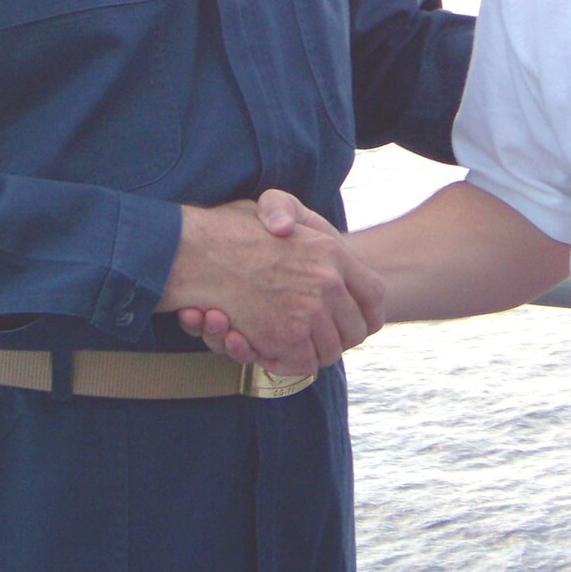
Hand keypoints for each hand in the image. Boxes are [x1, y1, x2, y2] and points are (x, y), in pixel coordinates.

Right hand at [160, 191, 382, 375]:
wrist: (195, 251)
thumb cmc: (229, 228)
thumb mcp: (273, 207)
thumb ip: (295, 219)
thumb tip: (290, 232)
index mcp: (332, 252)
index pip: (374, 295)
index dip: (367, 313)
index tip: (356, 320)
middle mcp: (328, 282)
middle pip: (355, 331)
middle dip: (339, 339)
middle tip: (318, 337)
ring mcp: (309, 312)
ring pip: (330, 352)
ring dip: (312, 353)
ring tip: (288, 340)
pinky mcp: (286, 338)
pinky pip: (302, 364)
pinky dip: (286, 362)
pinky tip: (264, 344)